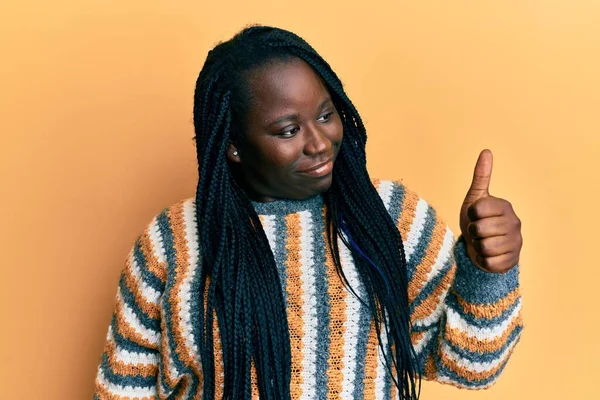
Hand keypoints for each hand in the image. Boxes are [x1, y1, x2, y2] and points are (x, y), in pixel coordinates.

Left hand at [459, 149, 521, 272]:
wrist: (482, 247)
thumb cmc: (478, 220)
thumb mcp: (475, 198)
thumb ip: (481, 176)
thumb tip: (486, 151)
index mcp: (505, 206)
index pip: (477, 209)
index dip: (470, 214)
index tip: (475, 215)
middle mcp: (515, 223)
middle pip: (479, 230)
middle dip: (473, 232)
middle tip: (478, 232)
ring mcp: (516, 243)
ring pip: (484, 247)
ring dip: (477, 247)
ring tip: (483, 242)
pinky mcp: (512, 261)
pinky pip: (488, 262)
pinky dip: (482, 260)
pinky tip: (488, 255)